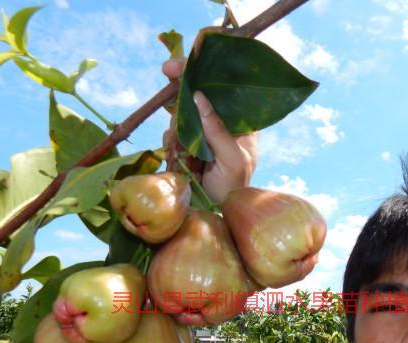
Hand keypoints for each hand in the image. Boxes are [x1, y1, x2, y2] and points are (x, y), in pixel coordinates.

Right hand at [162, 58, 257, 203]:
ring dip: (177, 127)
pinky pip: (172, 134)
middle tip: (167, 71)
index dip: (202, 70)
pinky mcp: (186, 146)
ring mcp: (202, 134)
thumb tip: (199, 97)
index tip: (180, 64)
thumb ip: (218, 130)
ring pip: (181, 114)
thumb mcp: (232, 160)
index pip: (223, 88)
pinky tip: (179, 158)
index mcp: (240, 122)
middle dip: (181, 90)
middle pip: (197, 94)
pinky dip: (170, 142)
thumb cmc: (234, 189)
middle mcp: (221, 123)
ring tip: (188, 153)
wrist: (215, 214)